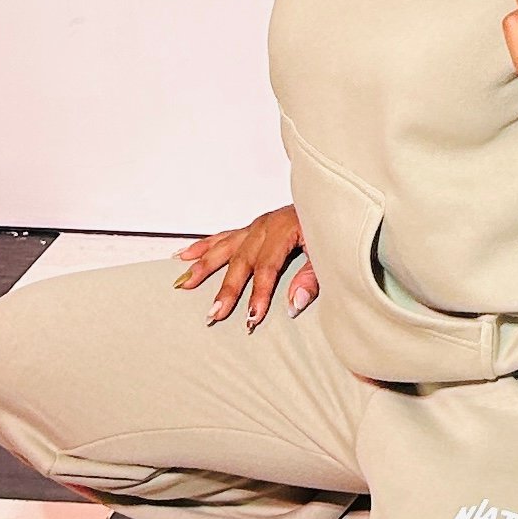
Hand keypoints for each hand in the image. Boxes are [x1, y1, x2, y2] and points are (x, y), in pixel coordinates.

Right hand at [175, 205, 317, 327]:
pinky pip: (224, 236)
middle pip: (242, 260)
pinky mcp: (253, 226)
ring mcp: (258, 225)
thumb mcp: (330, 253)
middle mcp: (267, 225)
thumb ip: (312, 278)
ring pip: (226, 247)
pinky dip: (204, 246)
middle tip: (214, 314)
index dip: (259, 294)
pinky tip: (186, 255)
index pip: (267, 267)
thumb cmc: (331, 227)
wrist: (332, 201)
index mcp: (285, 228)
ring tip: (185, 283)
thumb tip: (294, 303)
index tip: (251, 317)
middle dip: (227, 289)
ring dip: (205, 266)